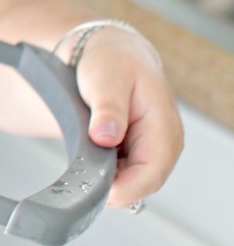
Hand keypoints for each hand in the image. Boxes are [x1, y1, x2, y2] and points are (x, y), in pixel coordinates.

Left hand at [73, 27, 183, 208]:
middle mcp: (164, 142)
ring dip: (109, 179)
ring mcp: (153, 148)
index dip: (125, 189)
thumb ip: (107, 108)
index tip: (96, 191)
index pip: (152, 173)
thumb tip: (106, 137)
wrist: (112, 54)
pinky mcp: (140, 151)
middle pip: (142, 184)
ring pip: (133, 182)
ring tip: (84, 162)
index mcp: (163, 126)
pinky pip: (126, 174)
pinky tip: (91, 160)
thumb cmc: (111, 62)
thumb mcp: (105, 78)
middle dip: (113, 187)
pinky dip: (107, 172)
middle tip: (81, 178)